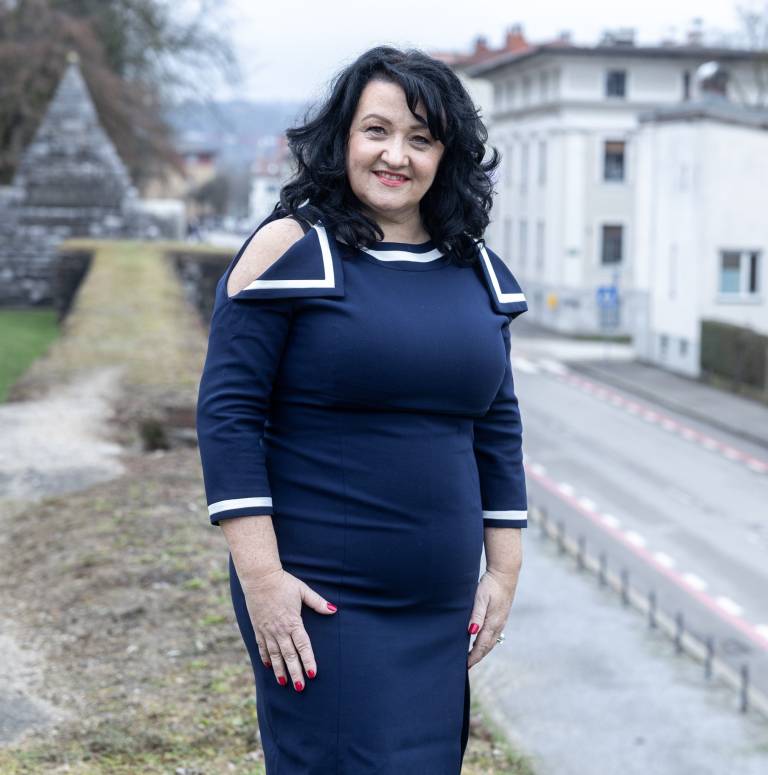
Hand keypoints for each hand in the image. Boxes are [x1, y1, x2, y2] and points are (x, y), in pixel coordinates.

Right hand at [240, 567, 337, 690]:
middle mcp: (279, 630)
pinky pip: (262, 647)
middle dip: (295, 672)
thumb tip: (333, 609)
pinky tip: (269, 667)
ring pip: (275, 655)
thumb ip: (318, 602)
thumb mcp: (303, 590)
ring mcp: (267, 630)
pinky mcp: (258, 628)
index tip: (313, 673)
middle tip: (300, 687)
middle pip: (289, 655)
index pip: (303, 645)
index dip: (308, 660)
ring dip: (280, 670)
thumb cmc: (284, 583)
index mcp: (293, 622)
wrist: (259, 578)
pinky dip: (266, 658)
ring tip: (284, 683)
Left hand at [466, 566, 519, 668]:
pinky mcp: (501, 616)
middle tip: (467, 666)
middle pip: (487, 647)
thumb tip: (471, 632)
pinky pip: (493, 634)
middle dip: (477, 657)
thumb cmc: (491, 585)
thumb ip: (476, 616)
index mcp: (492, 623)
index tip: (465, 666)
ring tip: (472, 657)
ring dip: (482, 651)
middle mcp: (498, 625)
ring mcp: (501, 621)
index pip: (481, 646)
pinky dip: (486, 642)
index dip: (473, 657)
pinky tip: (481, 641)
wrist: (505, 574)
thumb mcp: (480, 598)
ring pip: (491, 642)